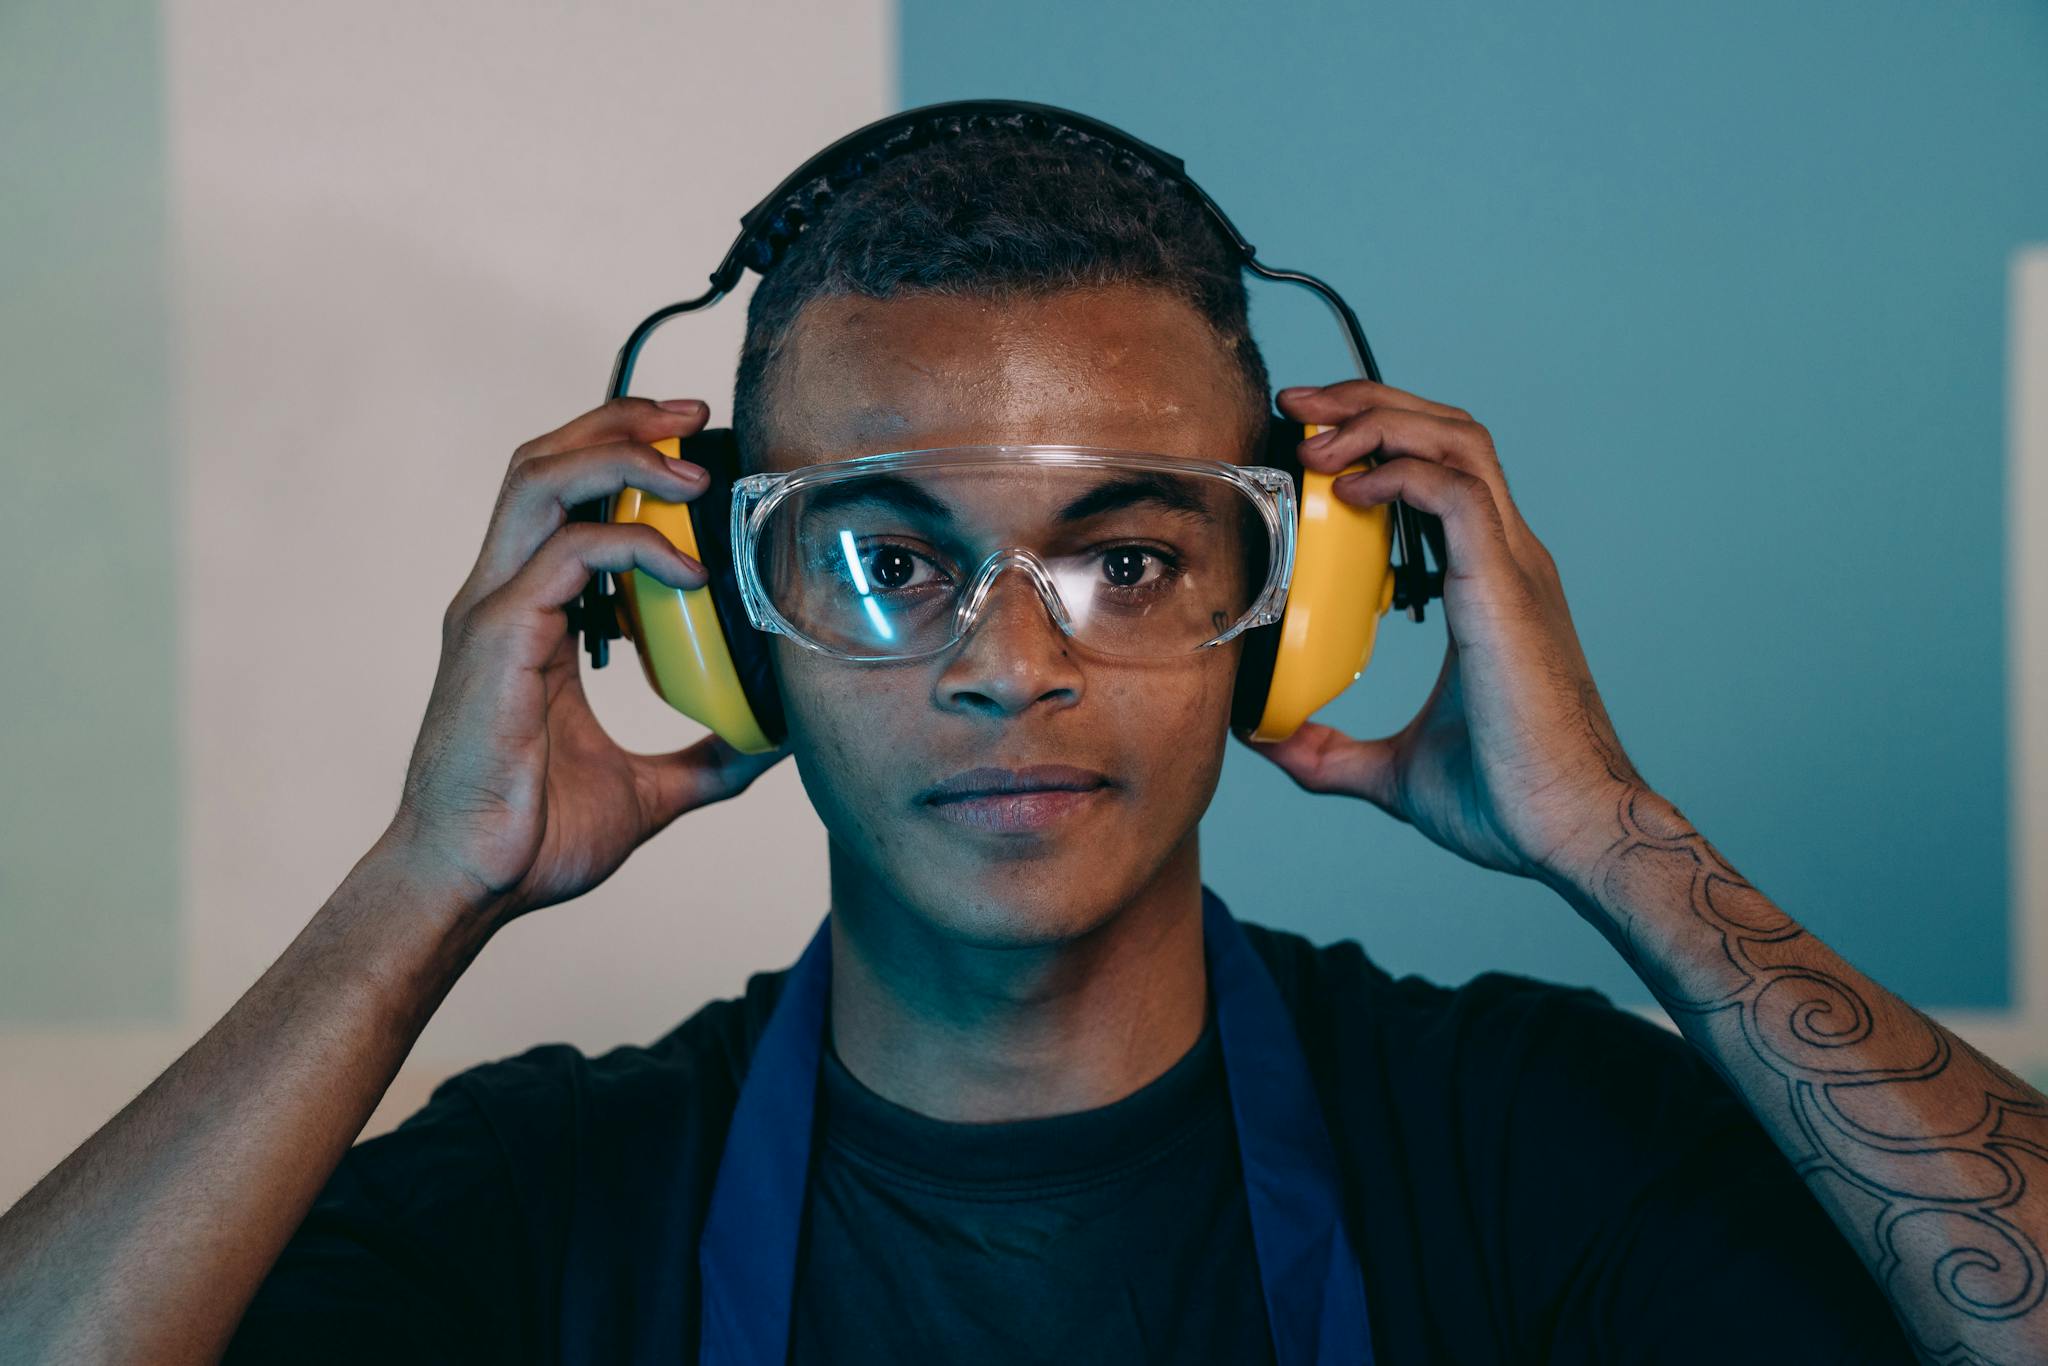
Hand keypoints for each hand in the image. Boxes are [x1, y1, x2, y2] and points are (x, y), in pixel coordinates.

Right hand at [379, 396, 788, 924]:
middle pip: (545, 461)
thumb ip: (707, 758)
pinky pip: (568, 555)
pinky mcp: (497, 637)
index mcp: (530, 615)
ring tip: (694, 472)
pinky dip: (634, 545)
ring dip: (622, 457)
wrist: (472, 886)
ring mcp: (493, 610)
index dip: (622, 451)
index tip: (693, 444)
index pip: (564, 495)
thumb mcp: (650, 791)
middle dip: (621, 423)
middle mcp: (503, 596)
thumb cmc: (533, 837)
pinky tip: (691, 571)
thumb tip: (775, 747)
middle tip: (694, 416)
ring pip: (541, 481)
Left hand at [1241, 380, 1649, 890]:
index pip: (1440, 472)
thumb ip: (1330, 752)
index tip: (1309, 441)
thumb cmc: (1508, 803)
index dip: (1379, 439)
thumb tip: (1269, 743)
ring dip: (1379, 421)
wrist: (1572, 832)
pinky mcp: (1506, 588)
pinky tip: (1349, 490)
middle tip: (1297, 406)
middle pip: (1448, 432)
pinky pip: (1456, 494)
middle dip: (1369, 402)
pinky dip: (1401, 473)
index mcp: (1490, 584)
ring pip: (1457, 442)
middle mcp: (1508, 558)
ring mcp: (1513, 567)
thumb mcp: (1394, 772)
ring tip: (1313, 434)